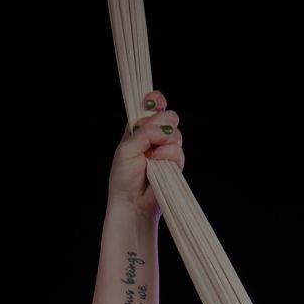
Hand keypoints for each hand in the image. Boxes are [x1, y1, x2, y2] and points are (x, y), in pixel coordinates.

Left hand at [108, 86, 184, 221]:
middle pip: (170, 116)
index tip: (153, 103)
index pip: (152, 105)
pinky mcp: (174, 163)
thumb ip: (144, 132)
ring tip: (150, 159)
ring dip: (164, 146)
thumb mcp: (126, 148)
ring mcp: (165, 149)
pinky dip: (169, 158)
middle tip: (150, 139)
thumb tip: (165, 129)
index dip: (156, 101)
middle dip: (162, 124)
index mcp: (139, 128)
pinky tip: (158, 166)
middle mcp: (154, 136)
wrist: (132, 203)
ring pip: (177, 134)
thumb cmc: (124, 177)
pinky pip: (179, 152)